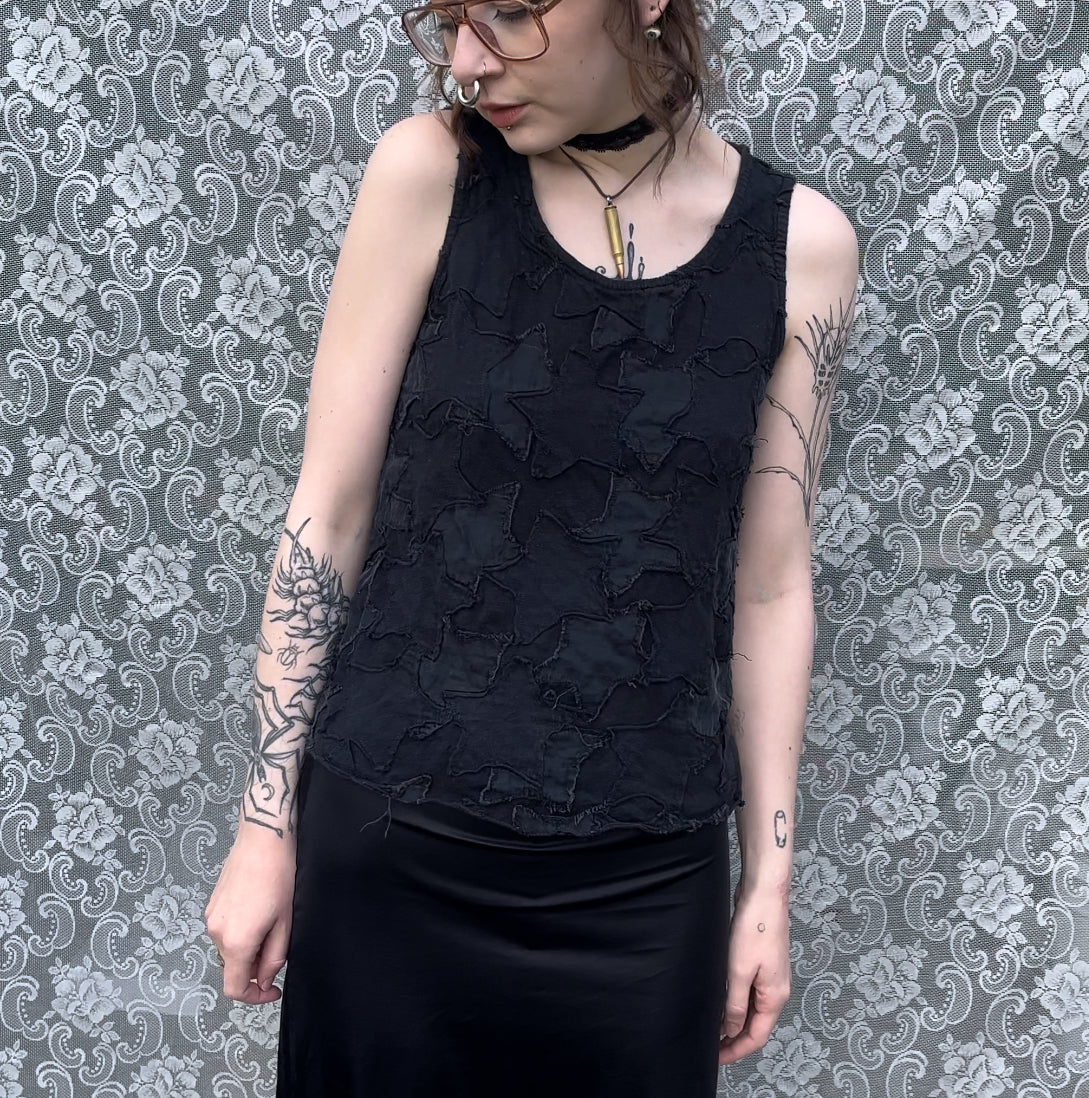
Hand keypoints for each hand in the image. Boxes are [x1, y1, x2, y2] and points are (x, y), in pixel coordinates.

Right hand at [205, 823, 296, 1003]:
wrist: (263, 838)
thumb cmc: (279, 875)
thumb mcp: (285, 922)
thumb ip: (274, 957)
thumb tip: (265, 979)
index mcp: (236, 941)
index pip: (234, 988)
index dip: (255, 997)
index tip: (273, 989)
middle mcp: (215, 933)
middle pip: (233, 967)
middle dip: (256, 966)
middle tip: (278, 944)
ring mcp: (211, 917)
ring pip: (229, 948)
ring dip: (249, 947)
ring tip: (271, 921)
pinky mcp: (212, 905)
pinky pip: (225, 930)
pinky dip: (240, 932)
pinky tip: (259, 910)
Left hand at [717, 879, 790, 1064]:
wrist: (764, 894)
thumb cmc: (756, 927)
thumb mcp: (739, 971)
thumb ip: (736, 1004)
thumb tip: (732, 1030)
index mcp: (774, 997)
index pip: (756, 1037)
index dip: (735, 1051)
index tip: (716, 1058)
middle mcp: (776, 990)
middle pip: (756, 1026)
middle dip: (734, 1039)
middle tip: (710, 1047)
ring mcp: (770, 976)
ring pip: (752, 1009)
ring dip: (734, 1020)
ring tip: (711, 1026)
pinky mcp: (762, 963)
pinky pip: (750, 992)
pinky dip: (736, 1002)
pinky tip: (720, 1000)